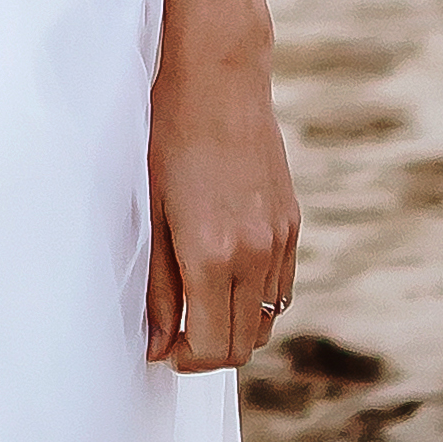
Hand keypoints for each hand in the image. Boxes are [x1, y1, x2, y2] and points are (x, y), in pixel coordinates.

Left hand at [148, 40, 299, 372]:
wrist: (219, 81)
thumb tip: (158, 343)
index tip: (161, 349)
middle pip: (242, 344)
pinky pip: (280, 288)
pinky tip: (223, 279)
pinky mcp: (292, 224)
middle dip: (207, 353)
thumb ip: (157, 286)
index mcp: (213, 256)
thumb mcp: (150, 214)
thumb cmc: (169, 140)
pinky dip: (254, 300)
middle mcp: (256, 255)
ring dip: (233, 329)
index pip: (211, 347)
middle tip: (174, 337)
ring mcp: (280, 240)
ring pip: (266, 321)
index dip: (184, 360)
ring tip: (196, 308)